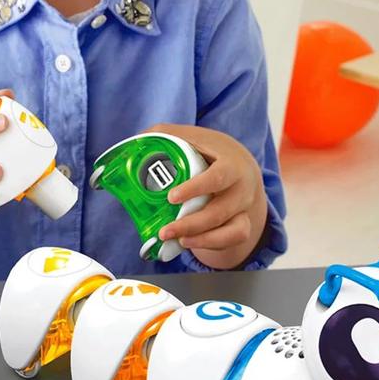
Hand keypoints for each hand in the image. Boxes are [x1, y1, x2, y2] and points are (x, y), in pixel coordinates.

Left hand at [148, 124, 267, 269]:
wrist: (242, 166)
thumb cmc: (210, 150)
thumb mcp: (193, 137)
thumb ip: (164, 136)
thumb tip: (134, 142)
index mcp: (231, 163)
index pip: (217, 177)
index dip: (195, 189)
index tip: (171, 197)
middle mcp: (242, 188)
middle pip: (220, 211)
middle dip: (191, 223)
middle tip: (164, 230)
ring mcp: (243, 208)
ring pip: (230, 230)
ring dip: (200, 239)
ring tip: (174, 239)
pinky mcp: (243, 223)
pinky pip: (233, 239)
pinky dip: (210, 243)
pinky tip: (187, 242)